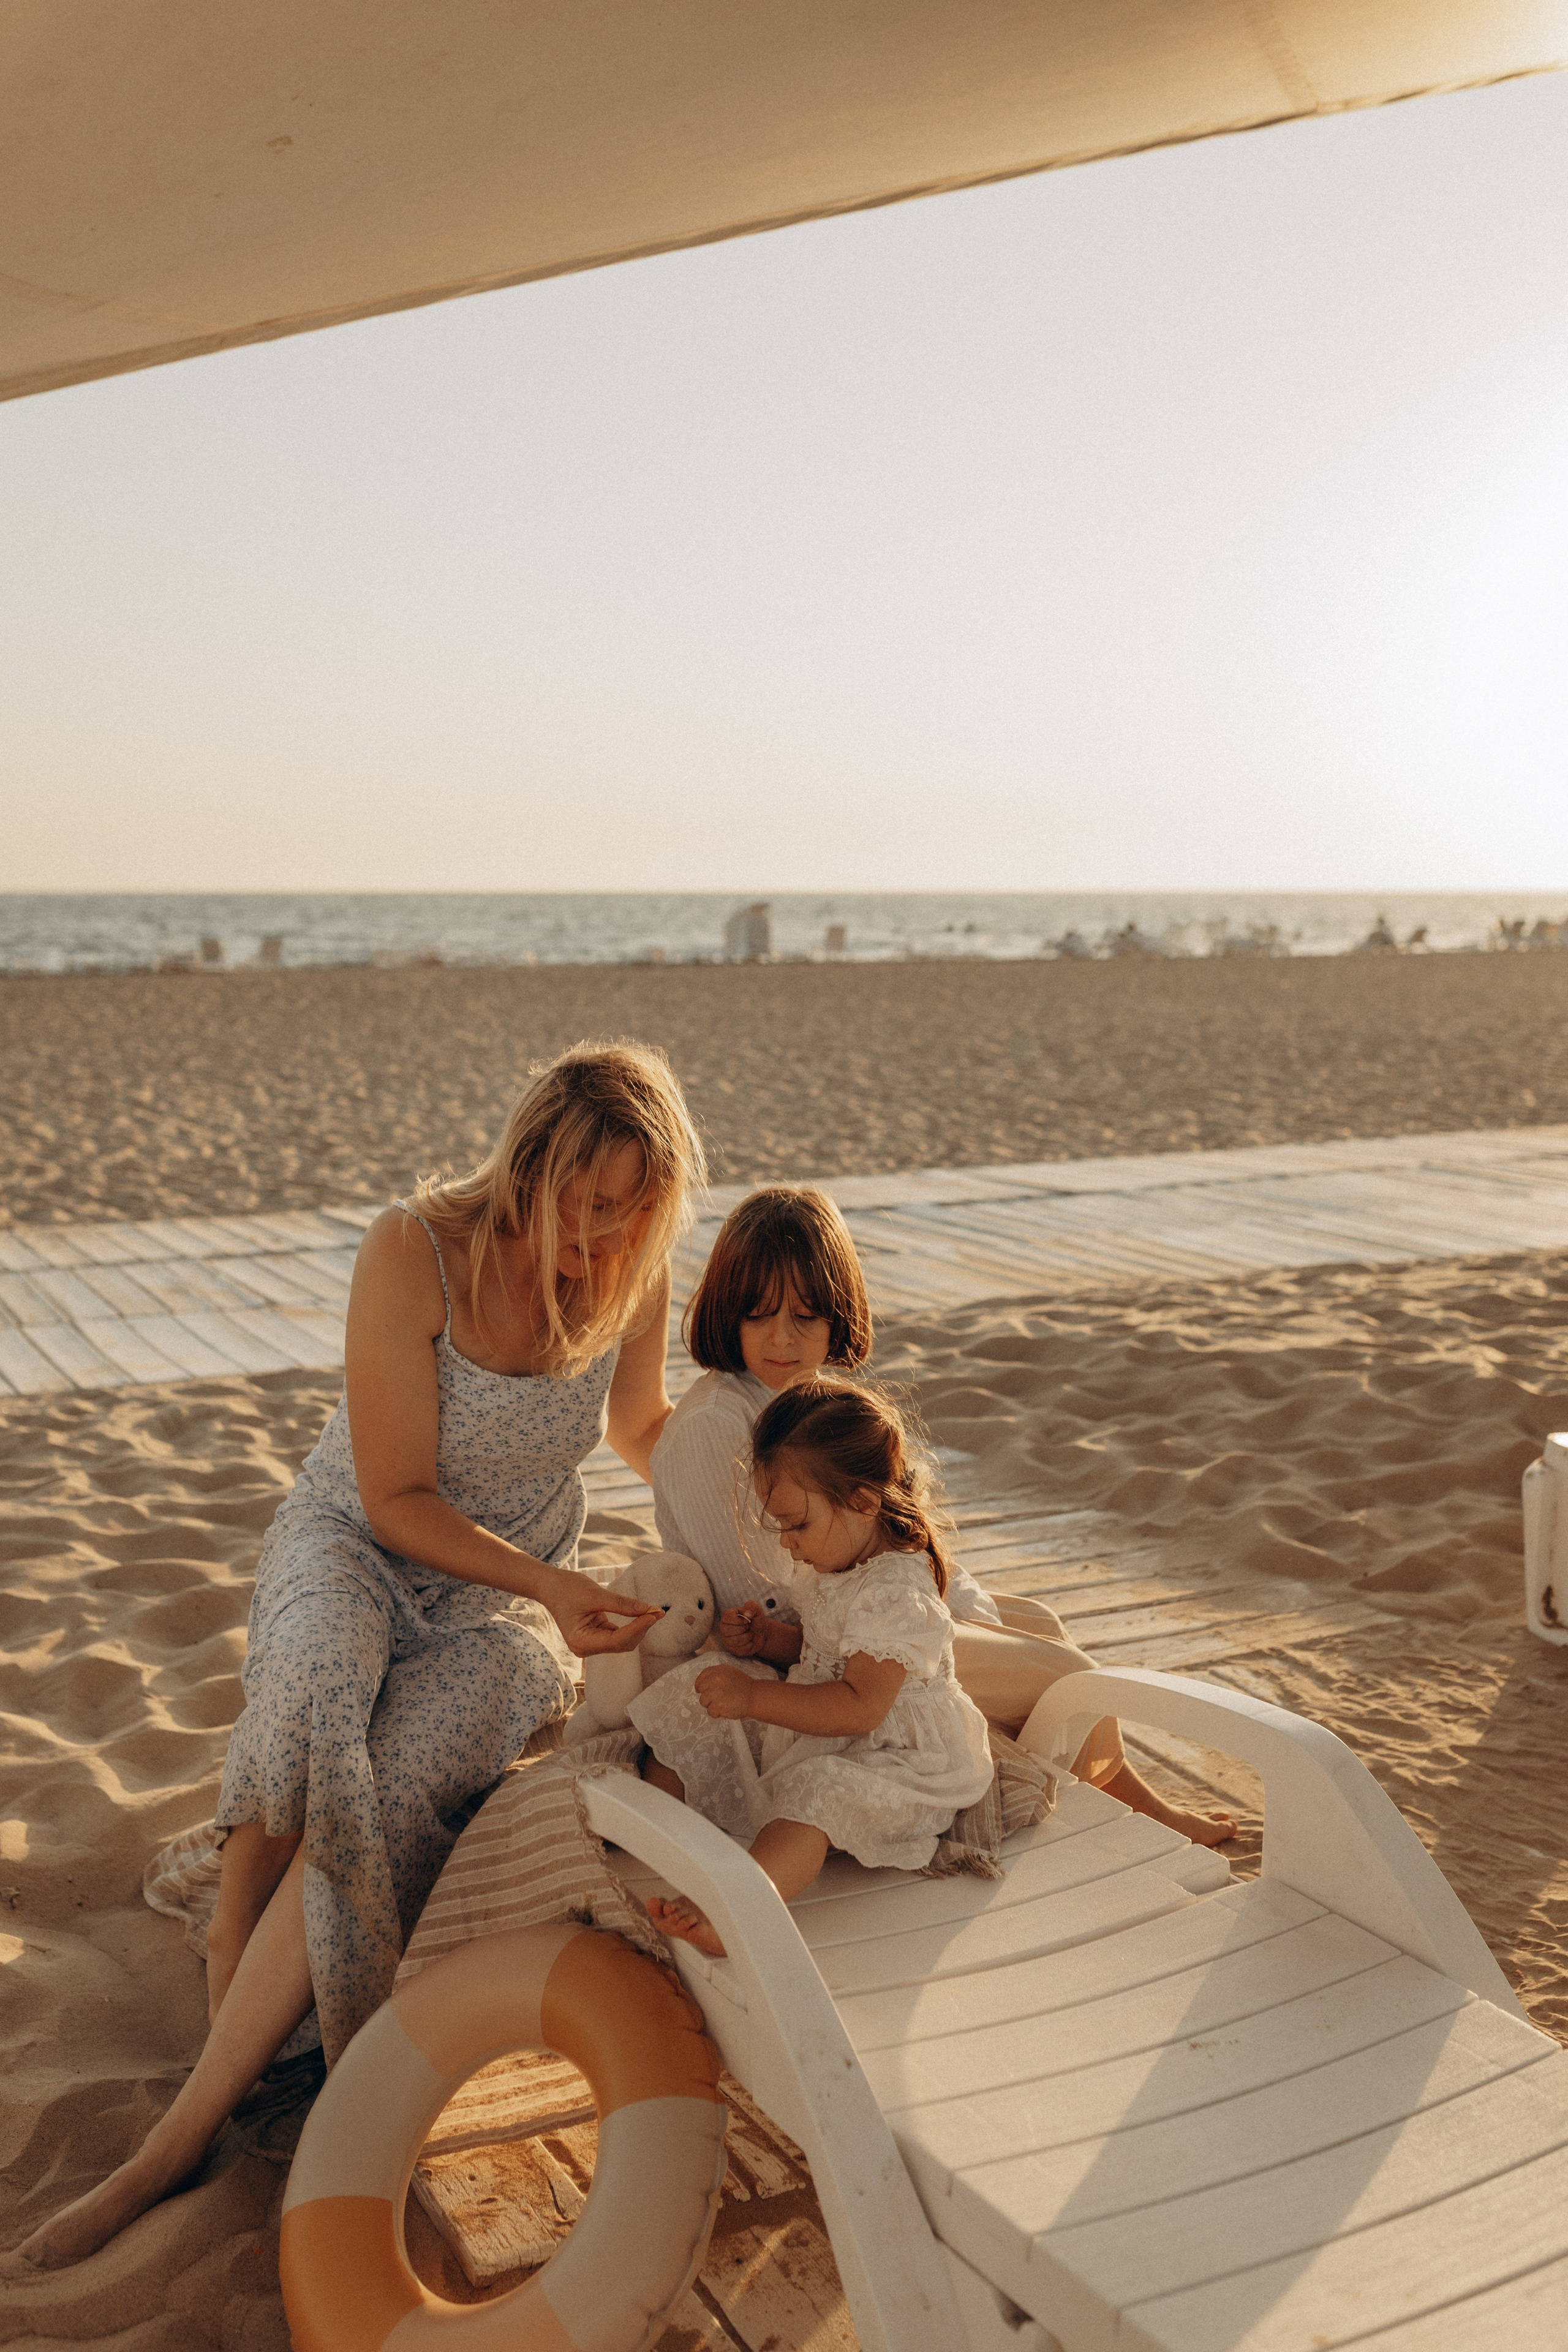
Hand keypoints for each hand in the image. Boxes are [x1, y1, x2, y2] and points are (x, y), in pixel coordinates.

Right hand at [544, 1567, 660, 1657]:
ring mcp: (591, 1644)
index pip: (617, 1640)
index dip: (638, 1628)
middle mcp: (585, 1648)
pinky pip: (618, 1635)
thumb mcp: (595, 1594)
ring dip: (639, 1627)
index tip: (655, 1614)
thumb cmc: (567, 1588)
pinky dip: (631, 1625)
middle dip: (641, 1628)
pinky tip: (643, 1614)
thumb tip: (648, 1609)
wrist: (550, 1586)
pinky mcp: (596, 1637)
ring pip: (622, 1641)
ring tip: (654, 1611)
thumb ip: (622, 1604)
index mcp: (580, 1641)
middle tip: (659, 1610)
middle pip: (622, 1644)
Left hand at [695, 1664, 755, 1720]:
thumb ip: (716, 1675)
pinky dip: (716, 1713)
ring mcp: (716, 1693)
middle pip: (701, 1690)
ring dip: (711, 1705)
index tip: (700, 1689)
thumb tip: (702, 1684)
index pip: (702, 1676)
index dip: (700, 1684)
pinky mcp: (718, 1705)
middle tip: (718, 1698)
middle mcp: (715, 1680)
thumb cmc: (744, 1686)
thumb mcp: (730, 1673)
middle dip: (707, 1695)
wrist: (754, 1696)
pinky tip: (725, 1709)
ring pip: (703, 1701)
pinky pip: (710, 1712)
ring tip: (723, 1703)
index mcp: (718, 1671)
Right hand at [720, 1602, 765, 1656]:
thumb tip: (747, 1613)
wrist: (762, 1633)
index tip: (747, 1620)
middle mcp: (724, 1628)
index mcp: (727, 1616)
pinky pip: (740, 1650)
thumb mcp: (757, 1610)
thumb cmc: (756, 1620)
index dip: (739, 1620)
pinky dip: (749, 1645)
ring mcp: (727, 1640)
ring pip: (734, 1641)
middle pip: (729, 1630)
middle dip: (743, 1629)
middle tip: (748, 1627)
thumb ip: (752, 1606)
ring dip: (747, 1637)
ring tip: (750, 1634)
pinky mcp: (733, 1650)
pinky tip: (750, 1641)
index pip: (727, 1617)